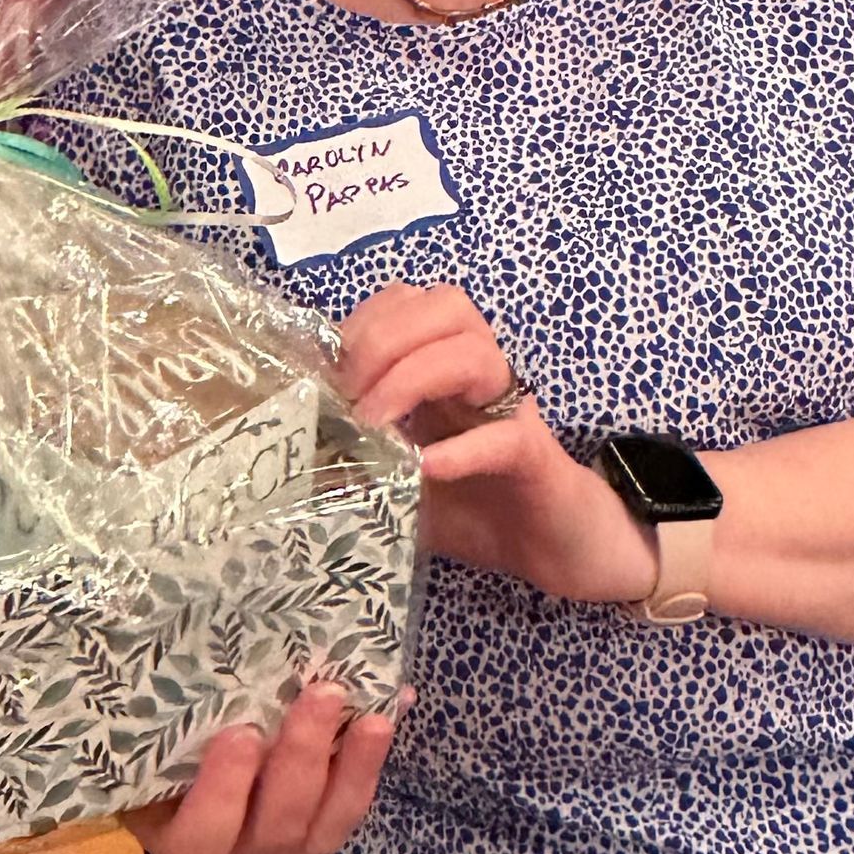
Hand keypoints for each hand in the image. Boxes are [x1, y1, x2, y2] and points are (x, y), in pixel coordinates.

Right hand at [124, 681, 400, 853]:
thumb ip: (152, 708)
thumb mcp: (140, 731)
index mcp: (178, 836)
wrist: (183, 753)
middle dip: (303, 760)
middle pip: (274, 827)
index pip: (200, 835)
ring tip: (374, 714)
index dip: (223, 791)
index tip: (239, 734)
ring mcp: (283, 842)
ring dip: (352, 768)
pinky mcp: (321, 822)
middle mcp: (234, 851)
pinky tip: (396, 705)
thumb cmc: (152, 739)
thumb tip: (138, 635)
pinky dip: (373, 756)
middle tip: (321, 693)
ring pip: (324, 825)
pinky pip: (352, 802)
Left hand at [339, 282, 656, 604]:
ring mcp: (511, 410)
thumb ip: (358, 459)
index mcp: (443, 367)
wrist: (552, 550)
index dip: (364, 325)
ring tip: (377, 424)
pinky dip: (464, 447)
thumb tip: (301, 454)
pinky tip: (428, 466)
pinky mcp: (535, 456)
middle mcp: (479, 375)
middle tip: (352, 398)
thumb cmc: (475, 507)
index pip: (406, 303)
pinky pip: (505, 435)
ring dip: (414, 377)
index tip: (328, 374)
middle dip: (384, 340)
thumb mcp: (397, 481)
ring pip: (476, 352)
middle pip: (445, 306)